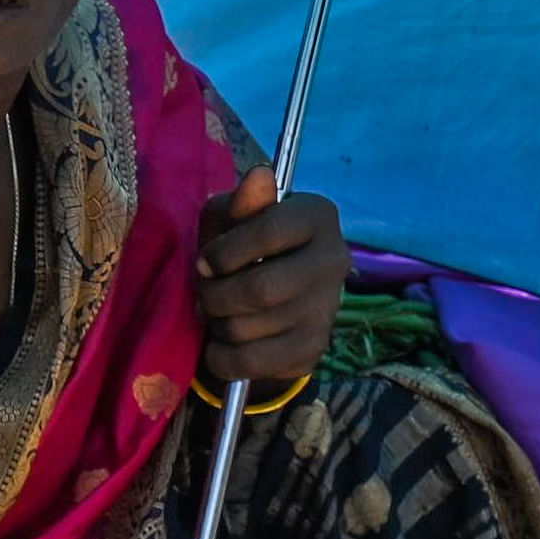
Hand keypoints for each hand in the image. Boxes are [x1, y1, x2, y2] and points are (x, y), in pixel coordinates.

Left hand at [197, 166, 344, 388]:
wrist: (269, 296)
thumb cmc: (241, 245)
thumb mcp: (230, 218)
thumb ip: (239, 203)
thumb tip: (259, 176)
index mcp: (317, 215)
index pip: (270, 231)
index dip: (225, 251)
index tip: (206, 261)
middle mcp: (334, 260)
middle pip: (259, 290)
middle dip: (215, 295)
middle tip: (206, 291)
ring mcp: (327, 310)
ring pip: (249, 328)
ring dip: (217, 323)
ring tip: (219, 312)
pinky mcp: (312, 350)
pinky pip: (250, 362)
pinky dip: (220, 357)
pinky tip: (221, 344)